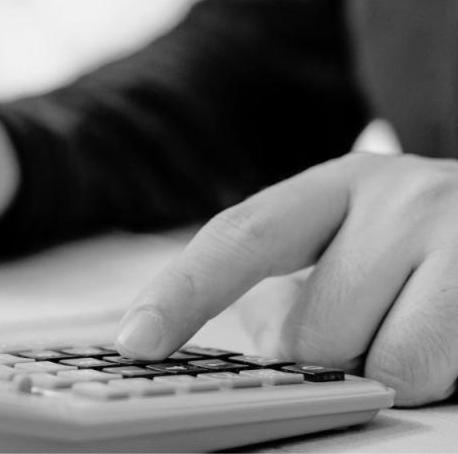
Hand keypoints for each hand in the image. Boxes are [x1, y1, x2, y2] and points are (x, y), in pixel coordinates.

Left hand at [115, 152, 457, 405]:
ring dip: (388, 368)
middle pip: (310, 332)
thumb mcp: (351, 237)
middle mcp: (401, 199)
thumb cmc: (426, 242)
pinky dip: (434, 377)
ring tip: (419, 323)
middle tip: (372, 320)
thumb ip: (288, 281)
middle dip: (327, 354)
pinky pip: (438, 377)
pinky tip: (448, 335)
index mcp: (339, 185)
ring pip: (382, 366)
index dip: (181, 293)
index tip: (135, 340)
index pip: (241, 238)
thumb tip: (251, 339)